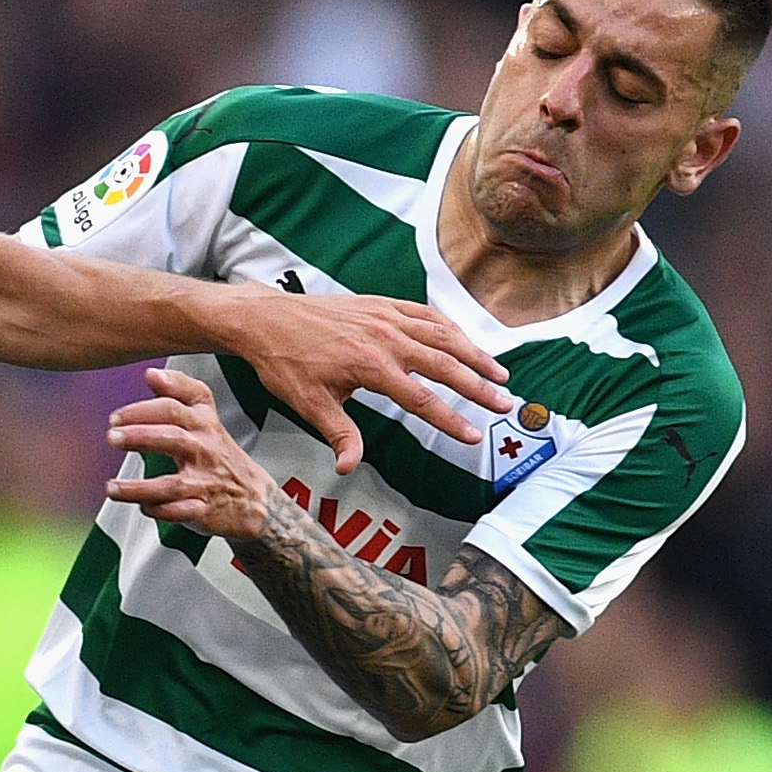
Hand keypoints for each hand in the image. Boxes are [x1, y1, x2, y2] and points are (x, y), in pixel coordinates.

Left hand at [104, 367, 286, 543]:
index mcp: (202, 423)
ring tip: (112, 487)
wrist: (253, 496)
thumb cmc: (218, 453)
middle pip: (172, 437)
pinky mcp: (204, 509)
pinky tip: (143, 507)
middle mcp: (204, 450)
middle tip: (112, 437)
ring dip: (138, 487)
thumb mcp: (204, 417)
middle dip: (139, 436)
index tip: (117, 416)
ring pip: (170, 484)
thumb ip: (178, 392)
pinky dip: (160, 510)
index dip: (143, 409)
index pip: (174, 407)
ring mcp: (204, 481)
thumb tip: (150, 373)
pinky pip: (179, 512)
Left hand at [210, 288, 508, 469]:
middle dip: (478, 385)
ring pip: (442, 335)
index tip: (473, 435)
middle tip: (504, 403)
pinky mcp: (381, 304)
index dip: (450, 419)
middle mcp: (385, 338)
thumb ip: (339, 434)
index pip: (422, 399)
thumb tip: (350, 467)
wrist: (267, 320)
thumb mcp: (309, 404)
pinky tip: (464, 341)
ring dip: (473, 354)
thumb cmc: (285, 363)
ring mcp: (385, 317)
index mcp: (371, 366)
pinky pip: (425, 314)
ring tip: (499, 373)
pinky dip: (450, 328)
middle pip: (444, 364)